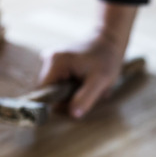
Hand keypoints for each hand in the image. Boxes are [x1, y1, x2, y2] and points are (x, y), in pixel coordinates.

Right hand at [38, 2, 137, 118]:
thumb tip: (72, 114)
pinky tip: (83, 79)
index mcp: (55, 63)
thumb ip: (85, 98)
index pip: (45, 93)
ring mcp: (51, 59)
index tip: (76, 103)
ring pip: (55, 87)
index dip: (59, 103)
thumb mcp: (100, 81)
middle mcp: (48, 59)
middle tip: (87, 91)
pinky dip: (71, 85)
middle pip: (50, 91)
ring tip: (86, 84)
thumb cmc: (107, 60)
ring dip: (70, 91)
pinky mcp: (57, 62)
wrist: (110, 41)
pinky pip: (59, 81)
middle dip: (67, 97)